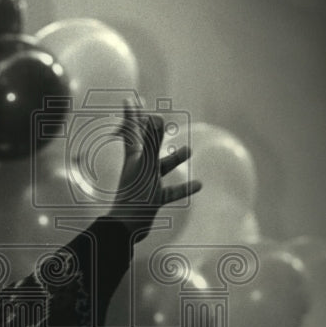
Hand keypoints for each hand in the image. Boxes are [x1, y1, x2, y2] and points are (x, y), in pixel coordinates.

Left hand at [108, 104, 200, 238]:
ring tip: (190, 150)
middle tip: (156, 117)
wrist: (127, 228)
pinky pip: (170, 191)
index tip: (132, 98)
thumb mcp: (147, 167)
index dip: (133, 114)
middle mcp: (137, 168)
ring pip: (161, 167)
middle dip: (151, 131)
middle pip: (146, 145)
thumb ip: (152, 142)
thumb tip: (156, 117)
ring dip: (174, 159)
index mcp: (133, 158)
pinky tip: (198, 184)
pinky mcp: (152, 199)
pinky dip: (183, 187)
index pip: (133, 130)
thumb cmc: (135, 197)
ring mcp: (144, 184)